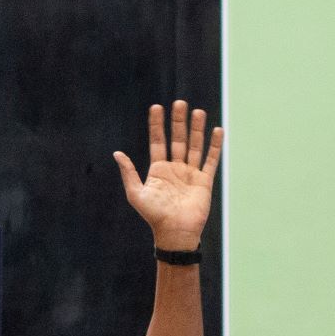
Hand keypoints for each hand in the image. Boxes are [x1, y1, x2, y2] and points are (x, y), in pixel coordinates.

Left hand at [115, 100, 223, 252]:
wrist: (175, 232)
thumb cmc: (154, 216)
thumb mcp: (136, 194)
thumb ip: (129, 173)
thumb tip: (117, 153)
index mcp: (158, 170)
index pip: (158, 142)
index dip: (157, 125)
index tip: (156, 107)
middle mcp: (175, 169)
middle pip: (177, 139)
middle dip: (178, 121)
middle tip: (179, 103)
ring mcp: (190, 173)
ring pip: (194, 146)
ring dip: (196, 129)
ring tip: (197, 111)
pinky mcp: (204, 181)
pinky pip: (211, 160)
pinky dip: (214, 146)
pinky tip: (217, 131)